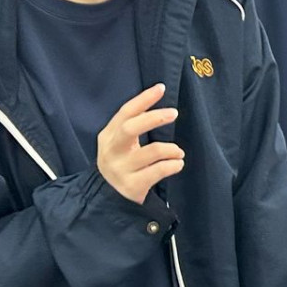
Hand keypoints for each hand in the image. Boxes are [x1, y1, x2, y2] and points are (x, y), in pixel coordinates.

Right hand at [97, 84, 183, 204]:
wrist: (109, 198)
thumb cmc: (122, 163)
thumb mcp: (119, 143)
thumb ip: (132, 126)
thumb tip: (158, 101)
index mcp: (107, 136)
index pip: (125, 112)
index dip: (143, 99)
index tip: (161, 88)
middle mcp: (111, 151)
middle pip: (131, 127)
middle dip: (154, 118)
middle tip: (174, 113)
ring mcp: (121, 169)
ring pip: (151, 151)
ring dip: (171, 149)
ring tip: (178, 152)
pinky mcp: (132, 186)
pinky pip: (158, 171)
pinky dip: (173, 165)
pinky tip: (177, 164)